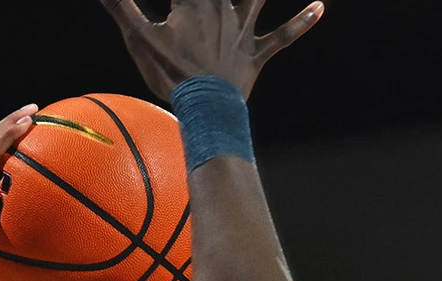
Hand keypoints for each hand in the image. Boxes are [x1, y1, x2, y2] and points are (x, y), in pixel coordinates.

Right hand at [100, 0, 323, 101]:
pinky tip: (321, 6)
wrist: (204, 108)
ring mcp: (242, 30)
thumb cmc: (169, 71)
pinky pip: (283, 36)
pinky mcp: (256, 52)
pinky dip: (302, 22)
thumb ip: (119, 4)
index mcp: (195, 0)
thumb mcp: (138, 35)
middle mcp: (223, 7)